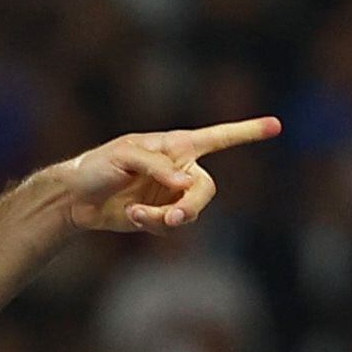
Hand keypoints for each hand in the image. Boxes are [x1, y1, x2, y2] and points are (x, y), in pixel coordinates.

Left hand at [49, 117, 281, 234]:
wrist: (73, 198)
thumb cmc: (96, 167)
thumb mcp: (124, 157)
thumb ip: (158, 167)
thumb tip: (186, 185)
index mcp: (175, 145)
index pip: (218, 137)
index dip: (247, 132)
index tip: (277, 126)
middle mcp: (179, 169)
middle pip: (205, 190)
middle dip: (191, 206)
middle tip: (172, 218)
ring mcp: (170, 195)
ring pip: (190, 212)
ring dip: (166, 217)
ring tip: (139, 215)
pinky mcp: (159, 216)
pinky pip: (170, 226)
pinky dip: (152, 223)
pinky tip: (131, 215)